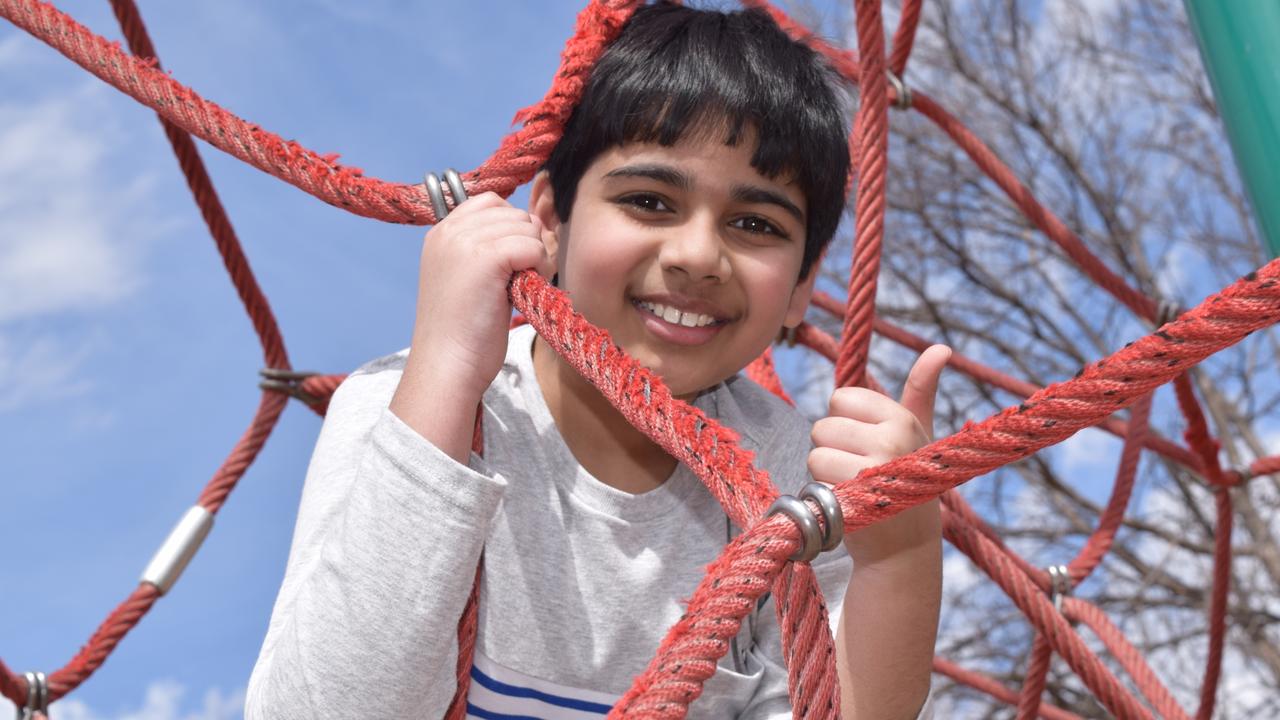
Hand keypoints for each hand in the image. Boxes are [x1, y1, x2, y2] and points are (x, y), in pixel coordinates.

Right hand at [406, 192, 554, 397]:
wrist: (447, 366)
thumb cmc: (463, 333)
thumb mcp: (466, 280)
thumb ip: (485, 249)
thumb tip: (533, 225)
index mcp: (441, 234)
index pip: (490, 202)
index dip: (511, 227)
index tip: (512, 261)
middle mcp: (449, 231)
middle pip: (512, 213)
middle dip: (527, 242)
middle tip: (519, 278)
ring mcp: (465, 242)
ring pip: (526, 227)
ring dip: (535, 256)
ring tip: (520, 286)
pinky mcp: (486, 258)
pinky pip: (533, 245)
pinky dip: (539, 267)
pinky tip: (525, 290)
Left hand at [807, 345, 950, 564]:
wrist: (905, 549)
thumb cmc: (908, 483)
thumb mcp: (918, 433)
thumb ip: (921, 390)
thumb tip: (941, 348)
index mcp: (903, 418)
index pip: (841, 397)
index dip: (844, 422)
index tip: (865, 444)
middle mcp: (892, 438)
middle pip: (824, 424)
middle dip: (833, 448)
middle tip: (859, 471)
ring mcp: (874, 466)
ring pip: (816, 450)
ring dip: (825, 472)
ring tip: (853, 487)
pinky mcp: (854, 493)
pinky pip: (815, 475)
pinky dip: (823, 491)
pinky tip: (847, 503)